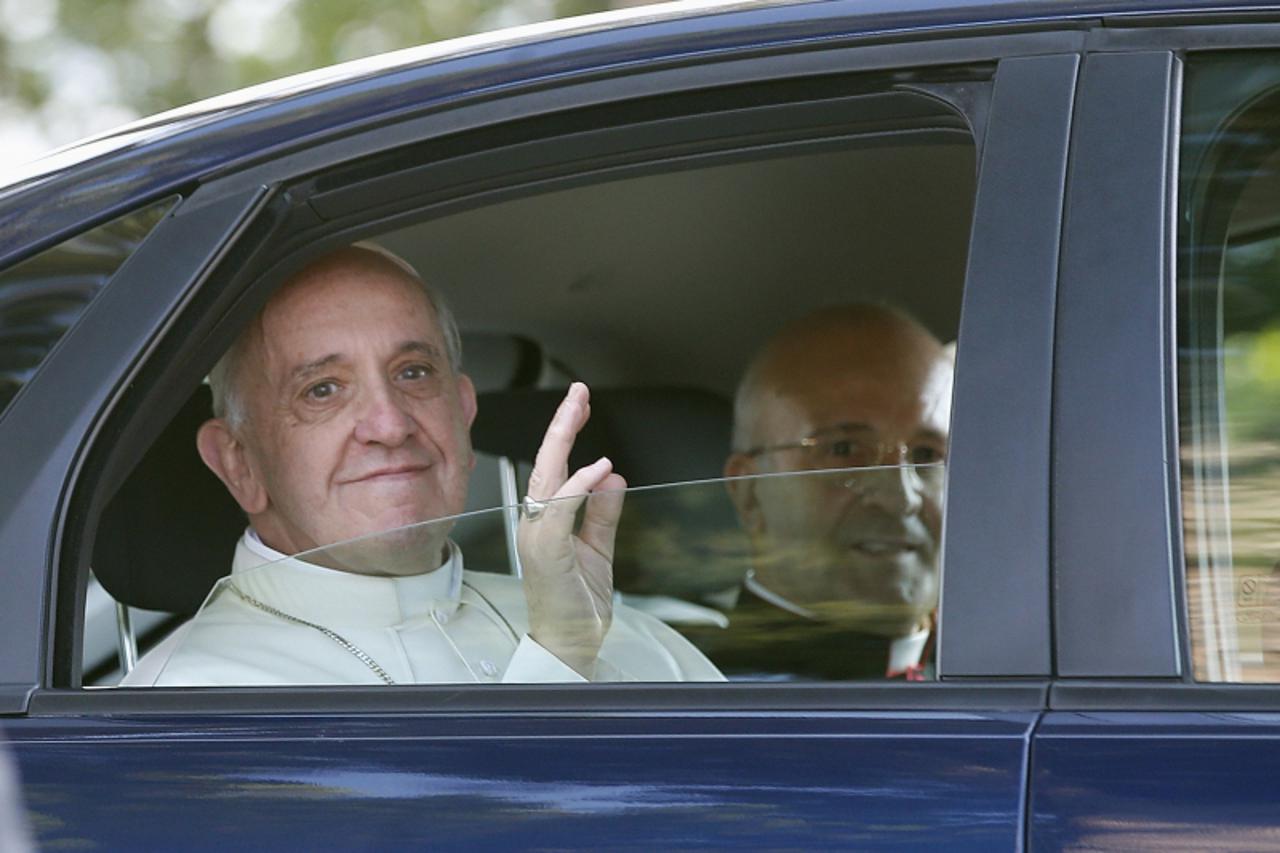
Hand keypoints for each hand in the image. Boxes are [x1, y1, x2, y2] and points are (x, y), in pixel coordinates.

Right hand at [517, 382, 625, 677]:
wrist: (570, 644)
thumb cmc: (576, 603)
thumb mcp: (598, 549)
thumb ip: (603, 513)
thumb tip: (613, 476)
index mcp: (545, 520)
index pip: (554, 467)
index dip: (567, 433)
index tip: (582, 403)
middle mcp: (535, 523)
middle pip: (545, 462)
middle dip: (562, 423)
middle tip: (578, 390)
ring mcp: (537, 536)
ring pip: (546, 477)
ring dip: (564, 440)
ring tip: (580, 409)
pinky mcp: (547, 552)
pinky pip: (560, 510)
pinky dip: (578, 486)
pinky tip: (597, 467)